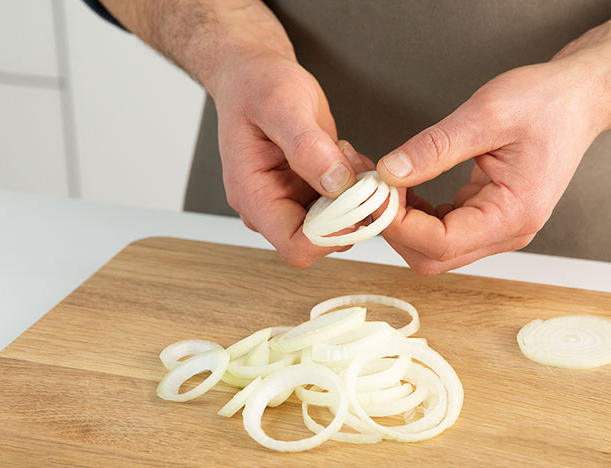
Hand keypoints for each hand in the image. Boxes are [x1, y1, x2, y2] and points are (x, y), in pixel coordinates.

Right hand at [208, 54, 357, 266]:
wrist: (256, 76)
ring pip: (340, 224)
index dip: (333, 231)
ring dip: (356, 196)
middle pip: (323, 240)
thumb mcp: (282, 105)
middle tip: (351, 162)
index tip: (353, 196)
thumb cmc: (257, 86)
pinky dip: (357, 186)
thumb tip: (336, 184)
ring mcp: (292, 203)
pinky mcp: (312, 193)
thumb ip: (307, 147)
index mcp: (253, 196)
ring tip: (345, 152)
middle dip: (349, 209)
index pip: (298, 247)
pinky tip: (348, 155)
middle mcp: (272, 208)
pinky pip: (345, 206)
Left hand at [376, 63, 605, 274]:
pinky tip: (404, 184)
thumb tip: (390, 172)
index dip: (398, 223)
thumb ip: (435, 147)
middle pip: (433, 257)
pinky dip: (417, 214)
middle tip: (370, 187)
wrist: (580, 99)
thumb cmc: (547, 103)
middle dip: (395, 227)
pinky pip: (443, 231)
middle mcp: (508, 232)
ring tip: (381, 182)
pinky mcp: (490, 217)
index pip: (441, 243)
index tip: (374, 190)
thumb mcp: (487, 114)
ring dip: (402, 222)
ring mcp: (499, 228)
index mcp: (514, 214)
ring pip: (434, 249)